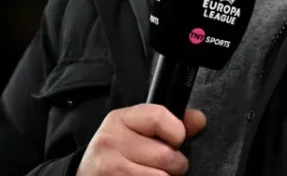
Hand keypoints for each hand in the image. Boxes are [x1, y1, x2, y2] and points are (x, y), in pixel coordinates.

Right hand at [77, 104, 206, 175]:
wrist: (87, 174)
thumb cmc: (120, 151)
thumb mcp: (139, 130)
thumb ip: (171, 122)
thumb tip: (199, 120)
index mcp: (120, 119)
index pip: (159, 117)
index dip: (177, 133)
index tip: (176, 141)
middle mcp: (110, 141)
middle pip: (164, 155)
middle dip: (176, 164)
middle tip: (170, 166)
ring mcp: (107, 168)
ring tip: (156, 174)